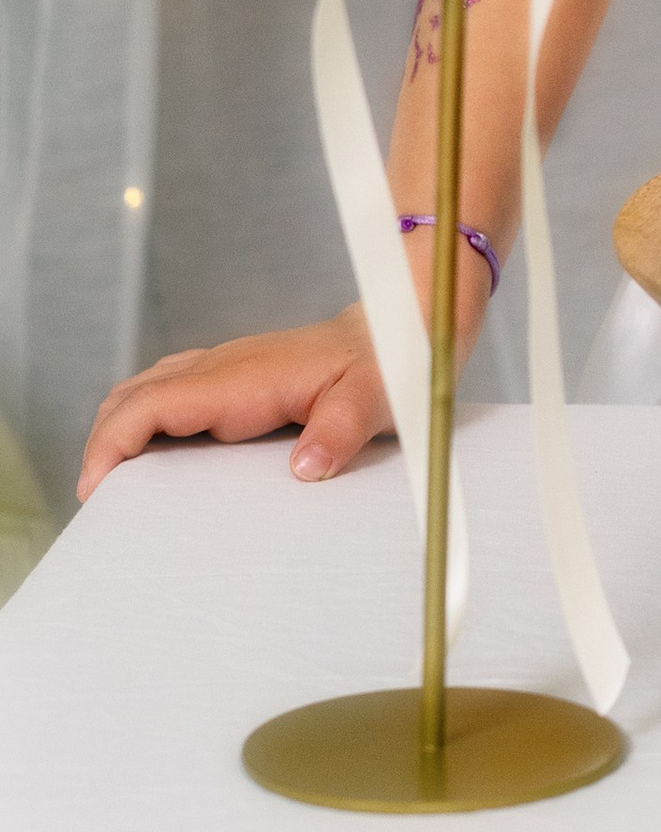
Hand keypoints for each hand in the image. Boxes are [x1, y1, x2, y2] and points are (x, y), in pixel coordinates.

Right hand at [77, 306, 394, 500]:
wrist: (394, 328)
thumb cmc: (384, 363)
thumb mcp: (374, 397)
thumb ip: (342, 430)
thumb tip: (306, 467)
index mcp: (243, 377)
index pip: (153, 402)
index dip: (114, 442)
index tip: (95, 487)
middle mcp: (221, 368)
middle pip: (131, 397)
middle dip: (101, 445)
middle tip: (96, 503)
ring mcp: (222, 369)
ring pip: (143, 392)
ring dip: (117, 433)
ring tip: (112, 488)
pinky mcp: (229, 377)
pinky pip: (167, 394)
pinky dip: (141, 424)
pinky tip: (150, 461)